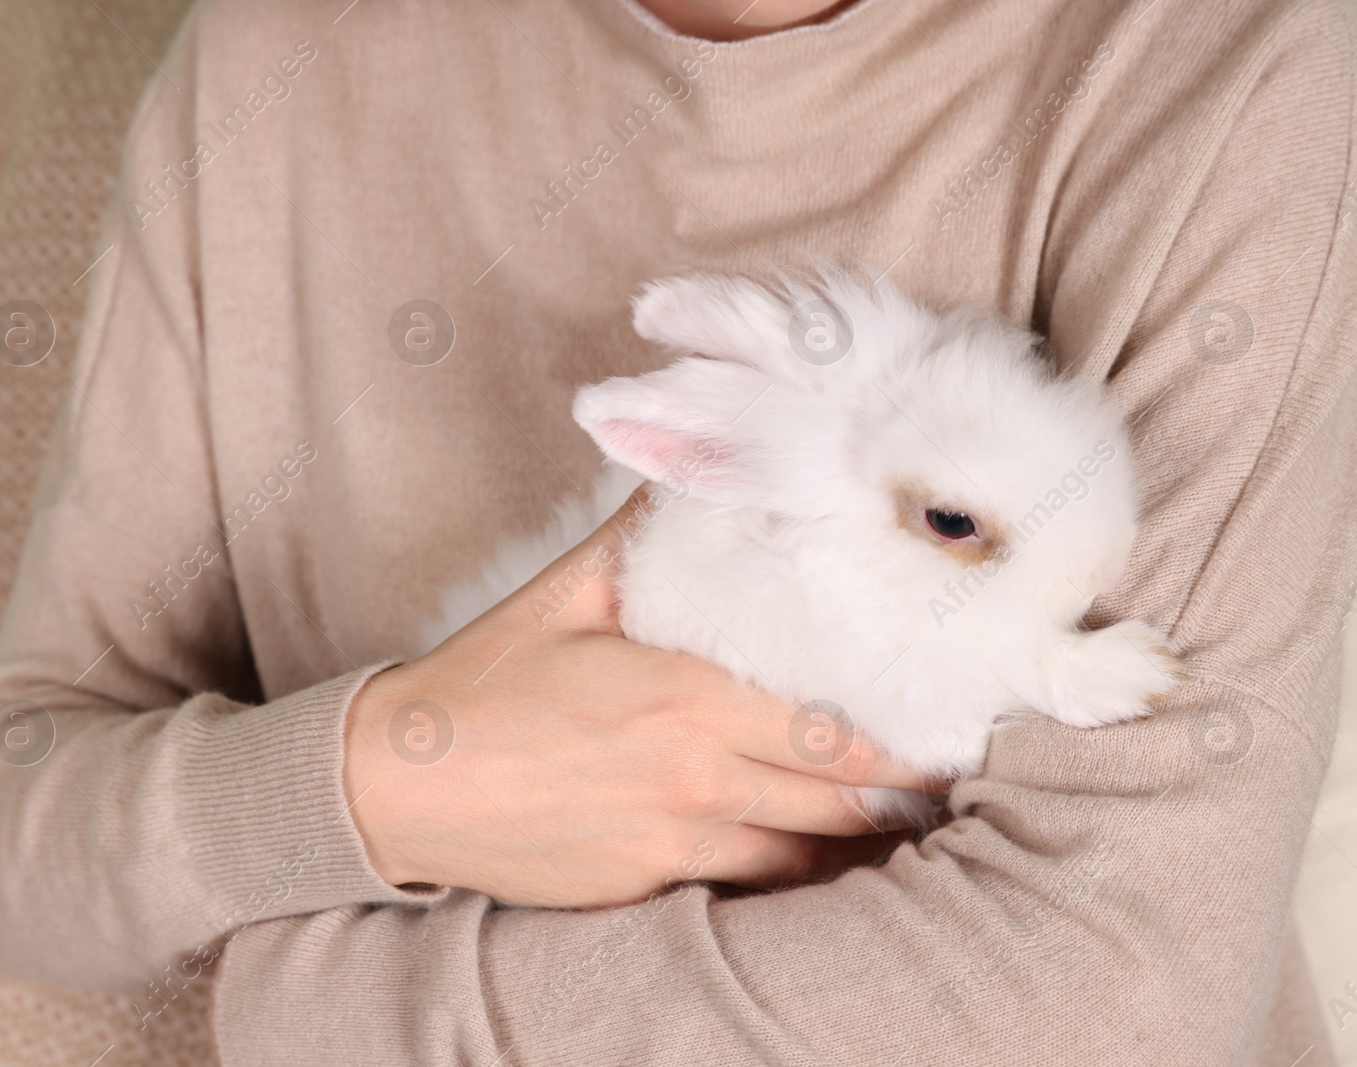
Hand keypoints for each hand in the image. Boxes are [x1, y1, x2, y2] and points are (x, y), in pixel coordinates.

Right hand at [343, 488, 942, 907]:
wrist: (400, 788)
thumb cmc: (484, 684)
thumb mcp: (566, 595)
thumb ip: (648, 537)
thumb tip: (704, 469)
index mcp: (687, 700)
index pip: (835, 730)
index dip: (909, 740)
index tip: (955, 727)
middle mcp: (696, 780)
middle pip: (841, 798)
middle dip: (906, 791)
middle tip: (953, 772)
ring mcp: (674, 844)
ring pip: (807, 854)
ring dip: (858, 835)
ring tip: (905, 814)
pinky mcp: (648, 886)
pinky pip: (749, 884)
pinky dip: (793, 867)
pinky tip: (817, 848)